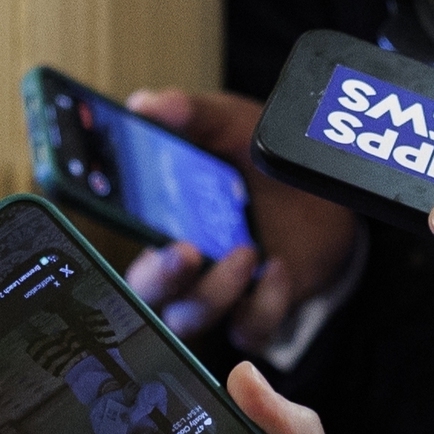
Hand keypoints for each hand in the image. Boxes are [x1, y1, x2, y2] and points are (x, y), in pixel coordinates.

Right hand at [118, 88, 359, 349]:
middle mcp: (181, 264)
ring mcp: (217, 291)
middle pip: (146, 294)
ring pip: (191, 319)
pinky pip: (247, 330)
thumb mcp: (229, 125)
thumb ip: (191, 114)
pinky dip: (263, 306)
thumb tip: (146, 103)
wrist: (325, 193)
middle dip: (159, 279)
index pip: (119, 235)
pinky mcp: (257, 310)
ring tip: (246, 251)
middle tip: (184, 251)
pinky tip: (278, 270)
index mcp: (160, 219)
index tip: (124, 216)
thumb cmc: (260, 161)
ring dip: (214, 291)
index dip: (108, 238)